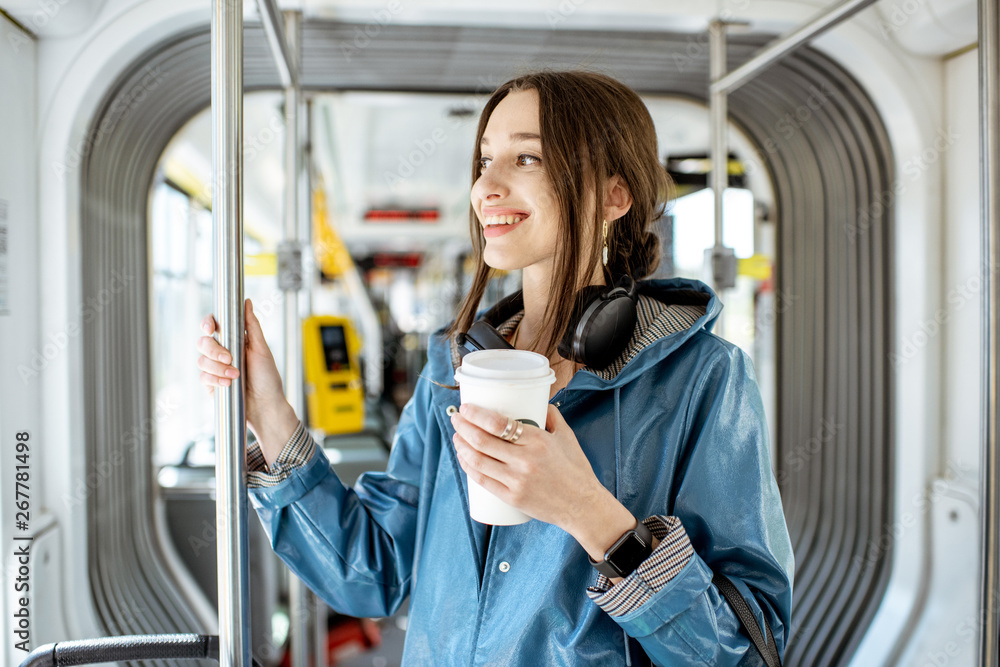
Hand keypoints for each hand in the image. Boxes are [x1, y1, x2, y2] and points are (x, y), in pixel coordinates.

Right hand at [197, 298, 297, 463]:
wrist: (266, 405)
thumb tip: (247, 302)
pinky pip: (203, 377)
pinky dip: (215, 379)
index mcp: (234, 340)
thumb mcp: (262, 349)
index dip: (208, 323)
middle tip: (230, 358)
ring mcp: (214, 368)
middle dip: (215, 350)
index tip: (211, 328)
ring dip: (218, 368)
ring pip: (201, 360)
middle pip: (203, 342)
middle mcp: (222, 352)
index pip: (213, 325)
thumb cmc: (268, 377)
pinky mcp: (210, 384)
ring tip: (236, 375)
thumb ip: (252, 326)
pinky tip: (228, 384)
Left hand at [450, 403, 638, 563]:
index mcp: (538, 441)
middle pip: (482, 441)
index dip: (476, 414)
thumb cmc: (576, 470)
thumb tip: (537, 401)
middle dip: (463, 426)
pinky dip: (468, 467)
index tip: (466, 408)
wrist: (583, 506)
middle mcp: (525, 460)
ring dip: (461, 446)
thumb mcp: (567, 436)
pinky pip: (482, 480)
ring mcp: (516, 481)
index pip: (498, 424)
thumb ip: (552, 416)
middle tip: (456, 418)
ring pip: (478, 460)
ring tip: (456, 436)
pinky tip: (463, 458)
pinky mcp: (512, 497)